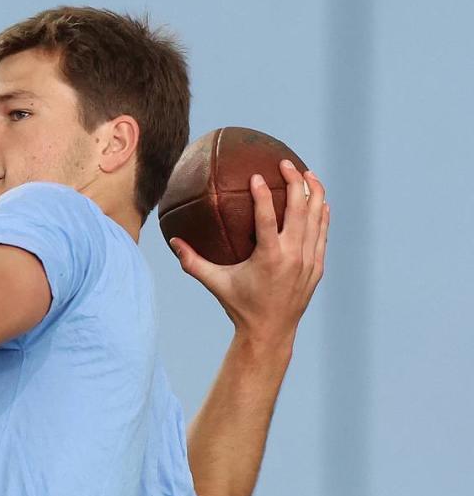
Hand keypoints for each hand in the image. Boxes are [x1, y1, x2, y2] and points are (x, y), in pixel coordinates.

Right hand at [168, 159, 329, 344]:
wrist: (270, 331)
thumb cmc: (239, 305)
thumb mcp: (215, 283)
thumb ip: (193, 262)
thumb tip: (173, 241)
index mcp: (269, 258)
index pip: (268, 218)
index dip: (263, 194)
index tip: (257, 175)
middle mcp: (293, 256)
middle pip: (300, 209)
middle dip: (294, 182)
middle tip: (286, 163)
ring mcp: (309, 261)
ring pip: (317, 217)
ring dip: (314, 193)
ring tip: (307, 174)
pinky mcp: (317, 266)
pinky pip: (323, 233)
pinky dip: (322, 214)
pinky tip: (320, 201)